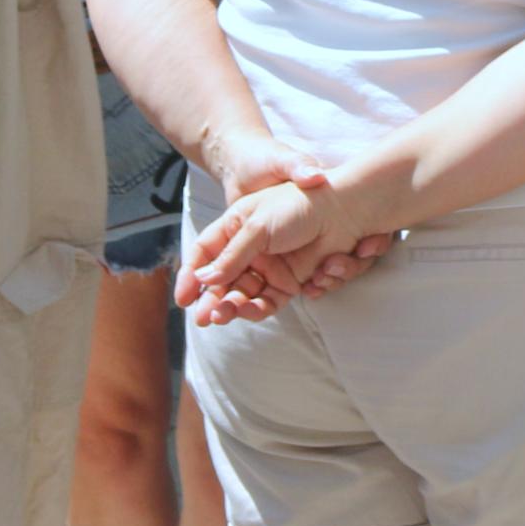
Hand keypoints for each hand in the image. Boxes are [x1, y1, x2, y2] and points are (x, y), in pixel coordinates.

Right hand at [180, 174, 392, 321]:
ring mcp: (269, 266)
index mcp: (236, 226)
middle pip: (222, 280)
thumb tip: (205, 279)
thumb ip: (232, 255)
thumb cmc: (298, 207)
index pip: (205, 253)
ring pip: (243, 294)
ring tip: (226, 314)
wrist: (342, 212)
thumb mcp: (256, 226)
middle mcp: (250, 249)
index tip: (182, 298)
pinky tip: (252, 309)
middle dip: (212, 299)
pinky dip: (259, 308)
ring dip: (233, 306)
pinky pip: (268, 301)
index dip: (192, 275)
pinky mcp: (289, 282)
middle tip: (203, 318)